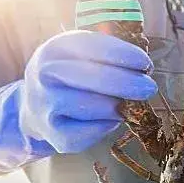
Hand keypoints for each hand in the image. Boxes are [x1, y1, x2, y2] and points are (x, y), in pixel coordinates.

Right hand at [0, 30, 156, 170]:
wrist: (34, 107)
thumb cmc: (68, 77)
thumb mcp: (79, 55)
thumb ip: (107, 55)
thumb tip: (143, 68)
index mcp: (56, 49)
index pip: (94, 47)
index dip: (125, 55)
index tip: (146, 64)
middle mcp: (47, 75)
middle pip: (96, 78)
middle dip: (128, 83)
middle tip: (149, 88)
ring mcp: (48, 105)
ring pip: (98, 107)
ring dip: (118, 107)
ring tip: (123, 105)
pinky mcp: (55, 134)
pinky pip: (93, 132)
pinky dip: (107, 127)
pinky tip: (107, 120)